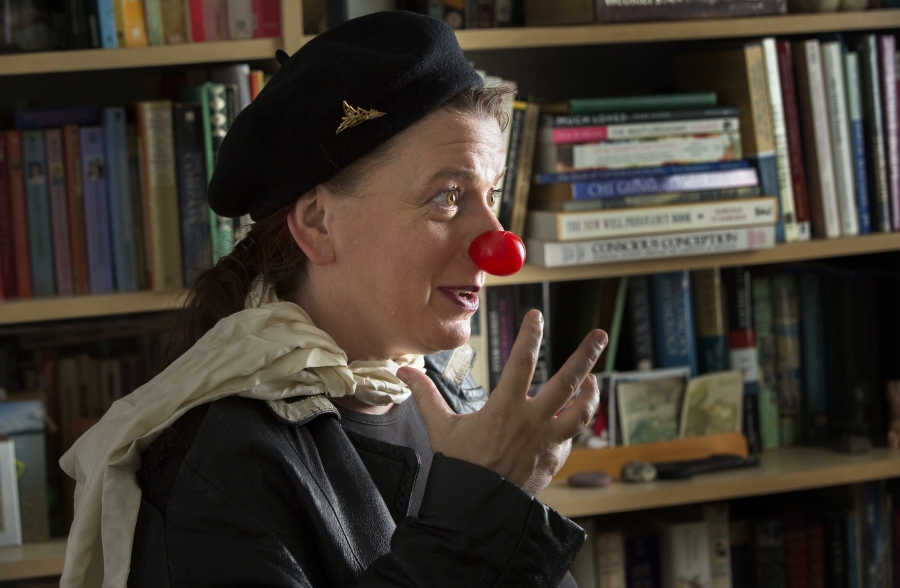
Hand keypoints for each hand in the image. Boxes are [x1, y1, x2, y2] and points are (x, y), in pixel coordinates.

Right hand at [398, 309, 606, 495]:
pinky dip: (575, 423)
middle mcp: (532, 421)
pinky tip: (572, 416)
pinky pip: (571, 437)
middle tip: (600, 335)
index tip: (536, 314)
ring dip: (592, 393)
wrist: (478, 511)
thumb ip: (426, 395)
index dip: (530, 335)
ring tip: (594, 379)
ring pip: (581, 411)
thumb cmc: (459, 469)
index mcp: (505, 409)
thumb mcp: (440, 429)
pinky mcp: (554, 459)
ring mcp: (547, 441)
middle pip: (567, 381)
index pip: (522, 362)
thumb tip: (405, 370)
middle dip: (586, 355)